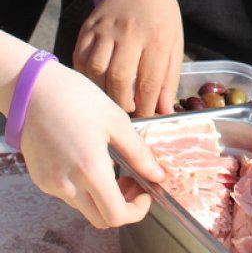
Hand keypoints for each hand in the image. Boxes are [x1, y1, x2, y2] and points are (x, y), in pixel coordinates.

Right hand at [21, 60, 164, 227]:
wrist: (35, 92)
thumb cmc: (78, 99)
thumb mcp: (116, 121)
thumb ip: (138, 153)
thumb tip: (158, 174)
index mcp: (90, 169)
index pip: (115, 215)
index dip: (136, 211)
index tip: (146, 192)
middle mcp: (67, 185)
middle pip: (100, 218)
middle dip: (122, 206)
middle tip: (133, 181)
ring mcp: (51, 184)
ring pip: (84, 207)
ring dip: (104, 197)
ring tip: (115, 166)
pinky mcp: (42, 179)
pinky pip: (68, 195)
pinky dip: (86, 188)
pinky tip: (93, 161)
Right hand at [73, 0, 182, 116]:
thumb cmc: (161, 17)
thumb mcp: (174, 43)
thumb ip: (169, 77)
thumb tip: (163, 111)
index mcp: (157, 37)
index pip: (149, 80)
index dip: (146, 106)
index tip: (144, 118)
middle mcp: (130, 33)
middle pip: (120, 78)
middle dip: (121, 102)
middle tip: (126, 111)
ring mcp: (106, 30)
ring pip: (96, 70)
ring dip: (102, 90)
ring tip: (110, 97)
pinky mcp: (88, 28)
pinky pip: (80, 58)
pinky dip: (86, 75)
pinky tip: (96, 81)